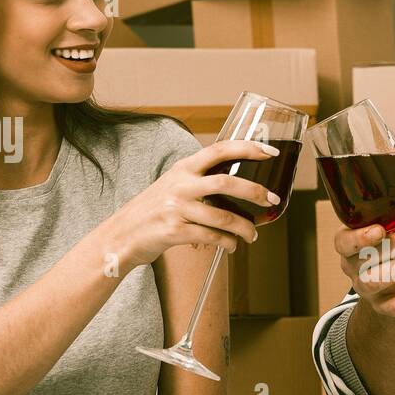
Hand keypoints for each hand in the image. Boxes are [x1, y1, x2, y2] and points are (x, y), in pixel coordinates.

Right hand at [108, 140, 282, 269]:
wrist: (122, 234)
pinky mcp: (174, 231)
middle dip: (255, 191)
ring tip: (253, 235)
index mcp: (183, 168)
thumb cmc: (154, 209)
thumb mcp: (173, 185)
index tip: (271, 152)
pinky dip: (227, 243)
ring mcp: (176, 208)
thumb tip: (238, 185)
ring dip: (244, 228)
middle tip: (272, 200)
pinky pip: (211, 237)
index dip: (247, 148)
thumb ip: (199, 180)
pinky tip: (233, 246)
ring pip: (222, 217)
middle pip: (225, 183)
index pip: (218, 150)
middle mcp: (180, 185)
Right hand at [334, 215, 394, 318]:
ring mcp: (366, 289)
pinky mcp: (382, 306)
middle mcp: (353, 267)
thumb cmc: (394, 247)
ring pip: (377, 281)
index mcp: (350, 244)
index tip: (380, 230)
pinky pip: (394, 307)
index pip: (343, 242)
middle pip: (367, 258)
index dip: (359, 237)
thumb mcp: (394, 227)